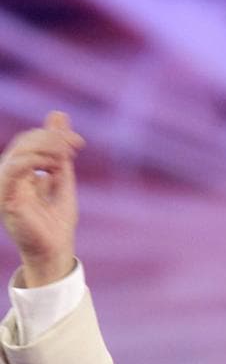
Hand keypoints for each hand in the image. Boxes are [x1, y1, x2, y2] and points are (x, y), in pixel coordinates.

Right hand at [0, 112, 85, 286]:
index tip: (80, 142)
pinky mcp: (7, 199)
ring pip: (17, 153)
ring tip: (65, 158)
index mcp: (20, 172)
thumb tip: (58, 114)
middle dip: (52, 139)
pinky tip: (53, 168)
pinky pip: (11, 171)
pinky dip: (33, 162)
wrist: (57, 250)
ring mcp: (6, 188)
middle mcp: (9, 178)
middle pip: (24, 143)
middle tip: (76, 145)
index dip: (54, 135)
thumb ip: (59, 148)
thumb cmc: (57, 219)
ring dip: (45, 149)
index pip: (30, 141)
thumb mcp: (63, 176)